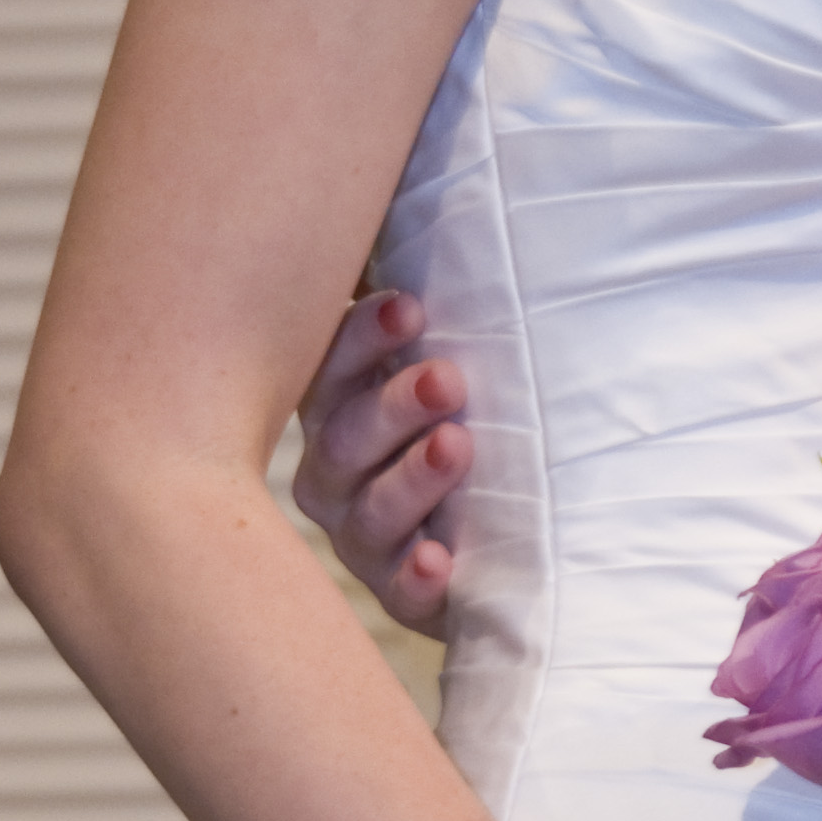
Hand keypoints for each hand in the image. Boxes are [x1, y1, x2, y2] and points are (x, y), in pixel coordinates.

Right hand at [295, 289, 470, 635]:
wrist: (490, 546)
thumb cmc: (455, 431)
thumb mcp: (442, 376)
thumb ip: (426, 322)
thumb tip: (451, 224)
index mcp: (339, 411)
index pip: (331, 369)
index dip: (362, 337)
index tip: (410, 305)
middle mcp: (334, 476)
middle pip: (344, 438)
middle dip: (394, 405)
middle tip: (448, 379)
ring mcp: (362, 540)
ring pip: (369, 511)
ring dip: (411, 478)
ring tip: (457, 446)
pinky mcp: (401, 596)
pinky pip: (400, 590)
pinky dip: (416, 575)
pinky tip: (438, 559)